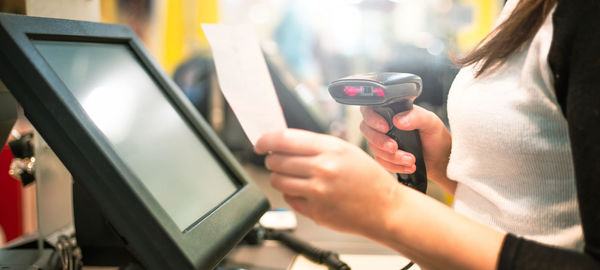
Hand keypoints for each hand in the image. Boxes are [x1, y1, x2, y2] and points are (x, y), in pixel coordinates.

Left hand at [254, 129, 400, 234]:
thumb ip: (314, 145)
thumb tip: (282, 142)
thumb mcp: (345, 150)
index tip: (260, 143)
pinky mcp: (314, 212)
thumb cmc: (368, 178)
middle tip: (278, 160)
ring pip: (277, 180)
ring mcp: (317, 192)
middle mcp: (322, 169)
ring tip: (292, 176)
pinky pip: (288, 197)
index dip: (266, 140)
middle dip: (272, 159)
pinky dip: (291, 192)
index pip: (284, 139)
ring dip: (278, 176)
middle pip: (276, 160)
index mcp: (330, 149)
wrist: (385, 208)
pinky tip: (305, 190)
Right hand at [360, 105, 454, 192]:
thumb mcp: (431, 122)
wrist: (440, 158)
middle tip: (395, 147)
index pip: (370, 109)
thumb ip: (416, 117)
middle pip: (366, 129)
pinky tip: (408, 166)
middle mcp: (384, 124)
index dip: (372, 118)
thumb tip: (397, 120)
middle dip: (380, 141)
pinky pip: (380, 162)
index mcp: (392, 111)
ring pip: (374, 148)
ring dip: (392, 157)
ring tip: (410, 159)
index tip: (385, 127)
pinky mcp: (384, 156)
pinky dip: (394, 166)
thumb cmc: (436, 136)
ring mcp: (382, 141)